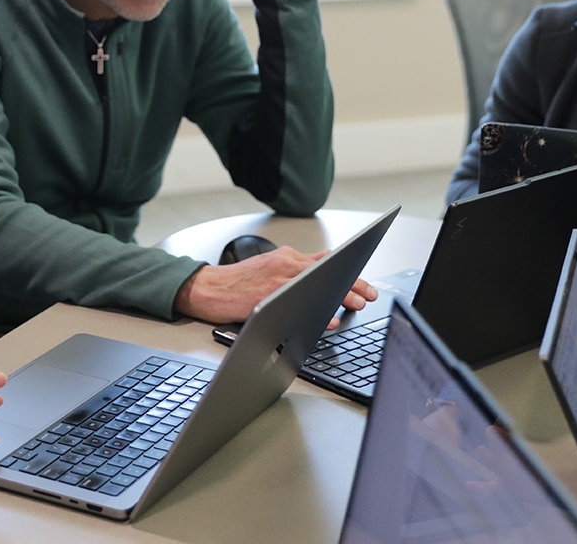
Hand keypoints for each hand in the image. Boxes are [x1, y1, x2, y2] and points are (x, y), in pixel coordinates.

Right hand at [174, 246, 377, 324]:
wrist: (207, 288)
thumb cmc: (237, 283)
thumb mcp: (269, 267)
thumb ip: (294, 271)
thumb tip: (322, 278)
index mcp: (286, 258)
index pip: (326, 261)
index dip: (349, 271)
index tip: (366, 283)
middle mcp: (284, 265)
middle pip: (327, 271)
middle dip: (352, 283)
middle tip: (369, 295)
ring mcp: (276, 280)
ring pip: (316, 284)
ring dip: (340, 294)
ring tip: (357, 304)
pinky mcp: (266, 297)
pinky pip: (297, 303)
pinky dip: (316, 311)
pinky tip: (329, 319)